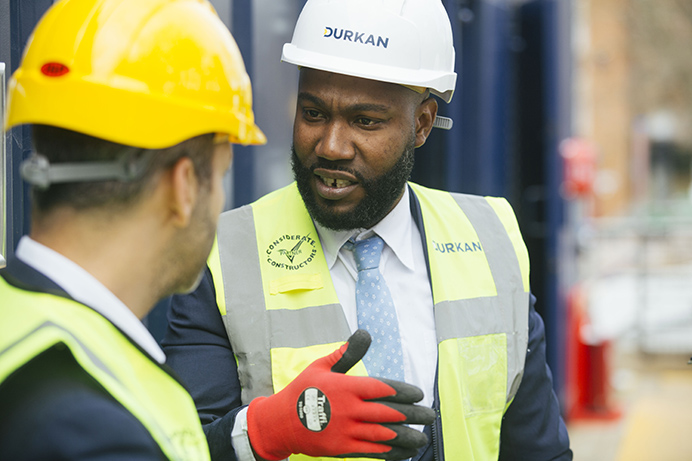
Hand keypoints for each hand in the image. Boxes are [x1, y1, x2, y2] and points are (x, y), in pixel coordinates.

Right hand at [247, 329, 434, 459]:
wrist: (280, 422)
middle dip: (413, 414)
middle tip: (430, 415)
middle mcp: (349, 409)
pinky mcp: (342, 449)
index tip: (419, 394)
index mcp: (346, 387)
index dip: (404, 391)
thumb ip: (346, 354)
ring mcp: (346, 431)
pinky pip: (372, 451)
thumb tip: (364, 334)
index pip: (382, 388)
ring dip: (407, 436)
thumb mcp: (321, 367)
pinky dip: (390, 452)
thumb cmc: (302, 392)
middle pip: (389, 412)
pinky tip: (403, 452)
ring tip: (422, 437)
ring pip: (384, 435)